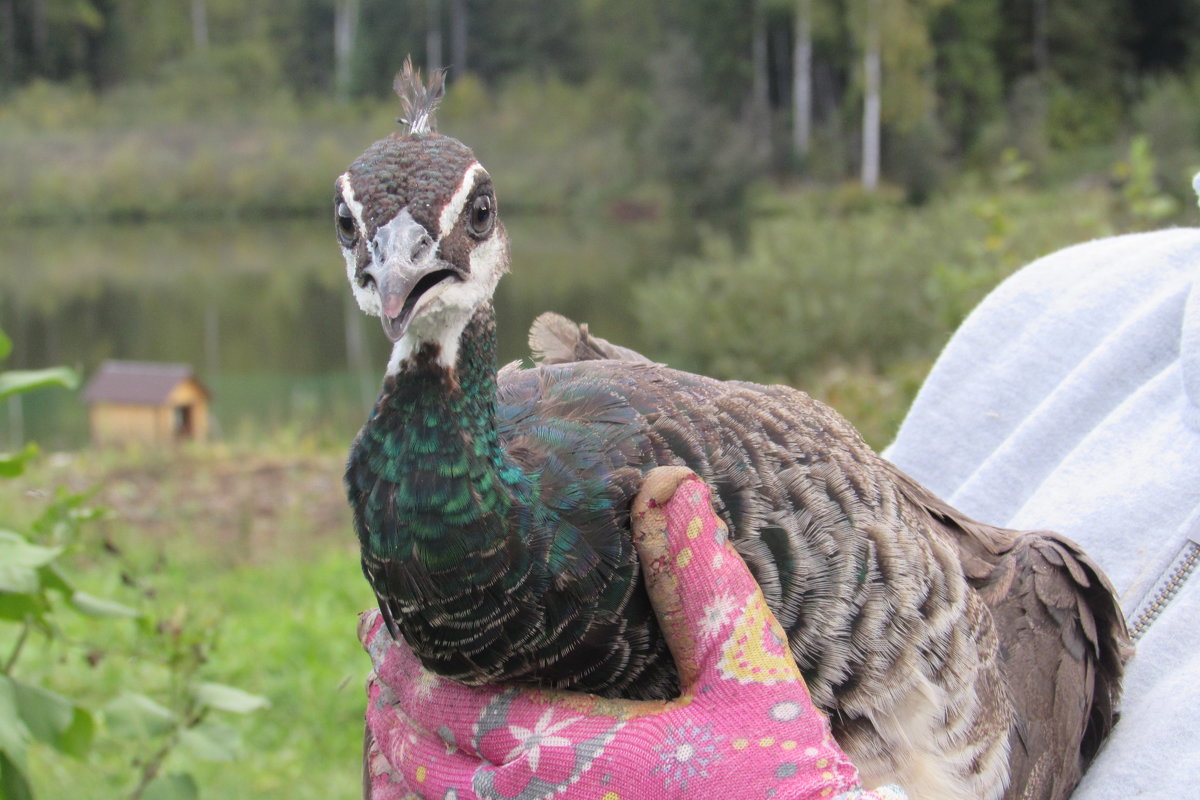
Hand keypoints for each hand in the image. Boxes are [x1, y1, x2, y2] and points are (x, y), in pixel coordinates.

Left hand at [360, 467, 904, 799]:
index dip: (413, 669)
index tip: (383, 631)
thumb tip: (670, 482)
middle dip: (394, 708)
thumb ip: (699, 580)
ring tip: (385, 724)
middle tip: (375, 663)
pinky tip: (427, 788)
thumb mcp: (749, 669)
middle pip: (429, 762)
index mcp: (579, 753)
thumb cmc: (780, 772)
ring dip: (400, 764)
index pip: (461, 707)